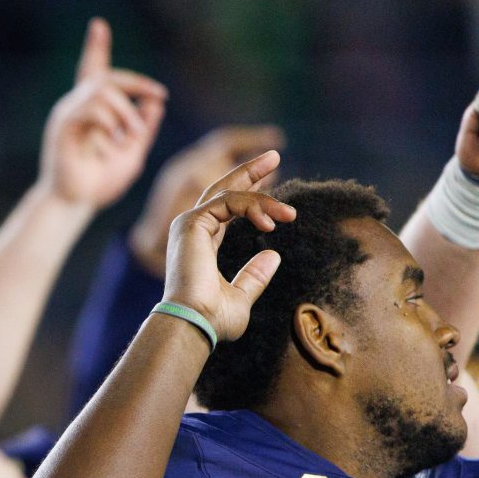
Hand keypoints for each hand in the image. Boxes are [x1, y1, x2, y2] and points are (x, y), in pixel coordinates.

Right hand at [38, 18, 167, 211]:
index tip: (98, 25)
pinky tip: (116, 141)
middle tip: (159, 96)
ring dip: (125, 110)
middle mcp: (75, 106)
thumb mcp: (133, 151)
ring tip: (132, 136)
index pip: (92, 70)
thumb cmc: (100, 181)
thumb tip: (155, 100)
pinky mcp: (64, 126)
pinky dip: (111, 121)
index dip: (95, 47)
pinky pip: (91, 108)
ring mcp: (67, 114)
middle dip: (136, 82)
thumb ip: (144, 126)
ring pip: (101, 90)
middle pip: (104, 75)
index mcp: (91, 110)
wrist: (77, 203)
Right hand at [161, 151, 294, 343]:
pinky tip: (270, 223)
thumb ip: (254, 276)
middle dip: (250, 171)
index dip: (250, 193)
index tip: (274, 183)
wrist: (192, 323)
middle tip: (275, 154)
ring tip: (289, 214)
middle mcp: (192, 229)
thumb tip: (274, 255)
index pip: (226, 208)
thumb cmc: (211, 318)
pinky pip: (228, 201)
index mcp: (201, 244)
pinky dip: (252, 207)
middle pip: (223, 189)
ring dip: (264, 199)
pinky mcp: (191, 222)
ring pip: (231, 194)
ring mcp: (189, 223)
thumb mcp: (241, 296)